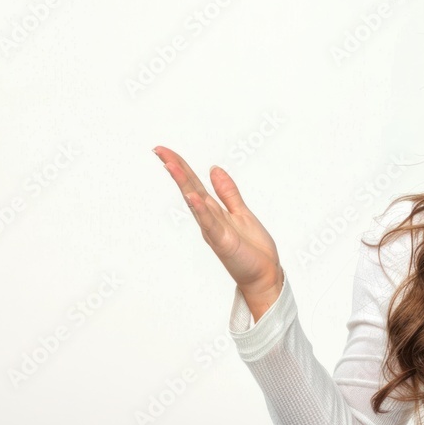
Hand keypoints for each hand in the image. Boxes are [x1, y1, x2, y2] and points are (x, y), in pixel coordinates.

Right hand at [153, 145, 282, 318]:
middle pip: (190, 188)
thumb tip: (214, 169)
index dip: (181, 166)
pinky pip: (210, 223)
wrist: (264, 274)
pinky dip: (201, 210)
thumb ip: (227, 192)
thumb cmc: (252, 248)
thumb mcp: (240, 212)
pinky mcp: (223, 241)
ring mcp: (214, 230)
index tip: (164, 150)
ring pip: (196, 203)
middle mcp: (209, 219)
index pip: (194, 183)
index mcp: (214, 210)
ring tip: (171, 165)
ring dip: (184, 184)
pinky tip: (193, 196)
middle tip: (158, 150)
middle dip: (176, 168)